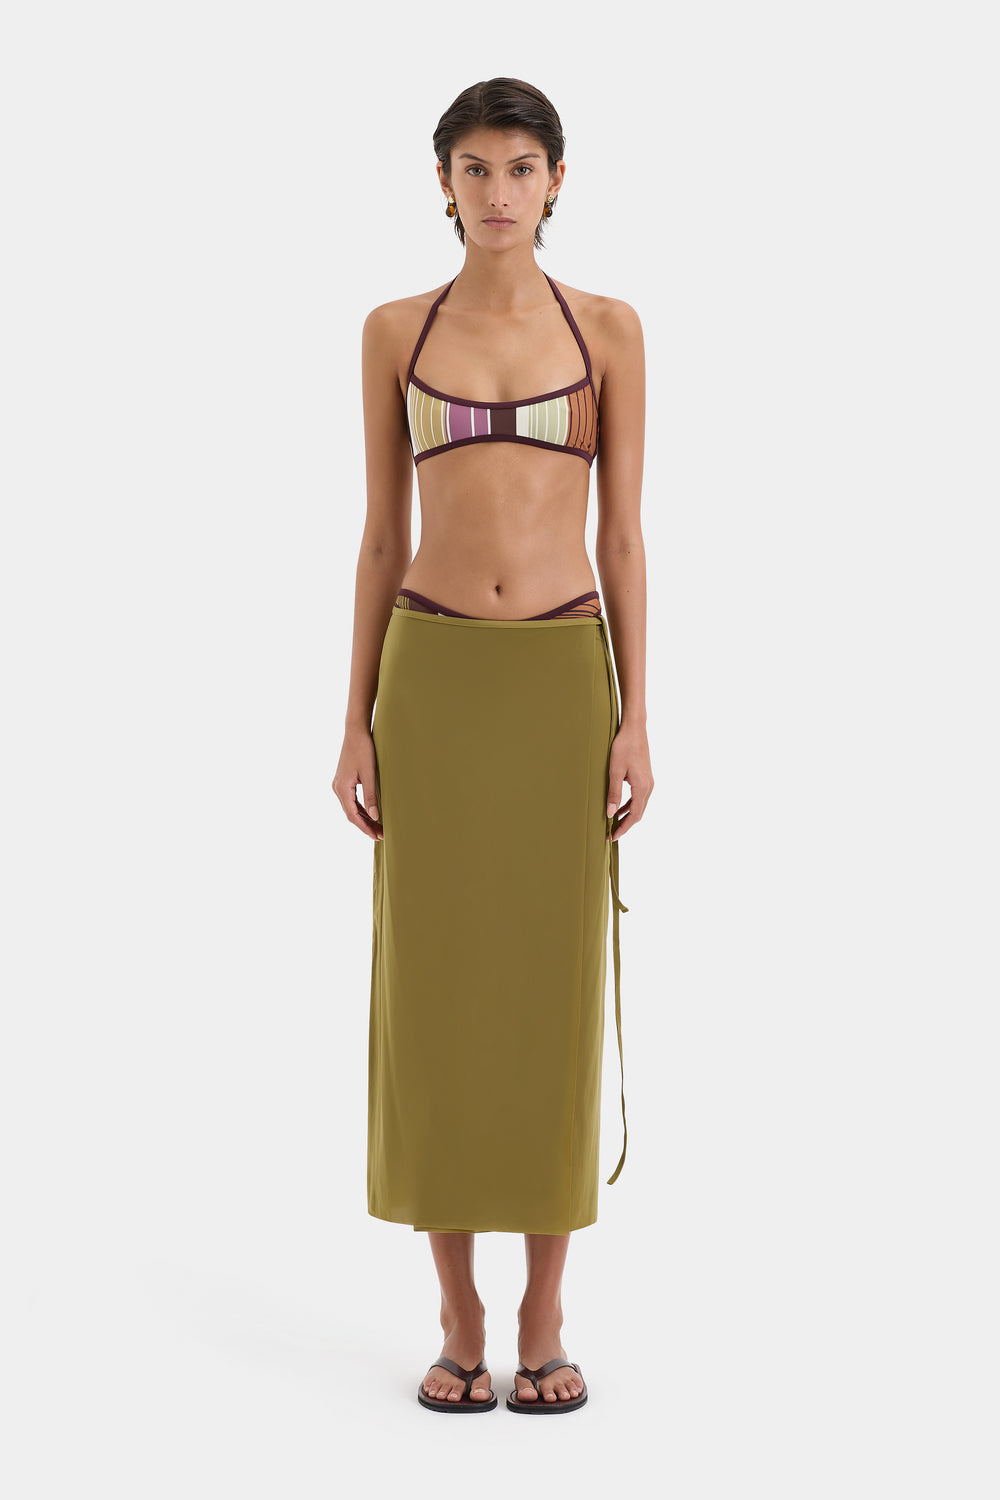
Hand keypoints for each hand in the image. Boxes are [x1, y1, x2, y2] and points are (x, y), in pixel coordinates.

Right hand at [332, 727, 383, 840]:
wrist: (355, 732)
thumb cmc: (363, 750)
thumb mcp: (369, 774)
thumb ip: (371, 797)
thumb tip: (375, 817)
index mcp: (342, 788)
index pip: (353, 816)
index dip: (365, 828)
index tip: (377, 836)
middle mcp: (337, 788)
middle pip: (351, 814)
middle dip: (366, 826)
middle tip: (381, 835)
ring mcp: (339, 784)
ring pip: (350, 808)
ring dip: (363, 818)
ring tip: (377, 827)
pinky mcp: (343, 780)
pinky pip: (350, 800)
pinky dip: (360, 809)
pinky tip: (370, 814)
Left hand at [606, 721, 652, 841]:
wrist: (634, 729)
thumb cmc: (623, 747)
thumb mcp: (615, 770)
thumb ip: (614, 793)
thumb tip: (611, 814)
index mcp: (642, 787)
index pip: (634, 815)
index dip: (623, 828)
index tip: (612, 837)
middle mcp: (649, 787)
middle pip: (638, 813)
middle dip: (625, 825)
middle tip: (610, 834)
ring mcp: (649, 782)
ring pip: (639, 806)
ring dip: (628, 816)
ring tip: (614, 824)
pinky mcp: (646, 777)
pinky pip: (639, 797)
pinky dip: (630, 805)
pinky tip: (620, 807)